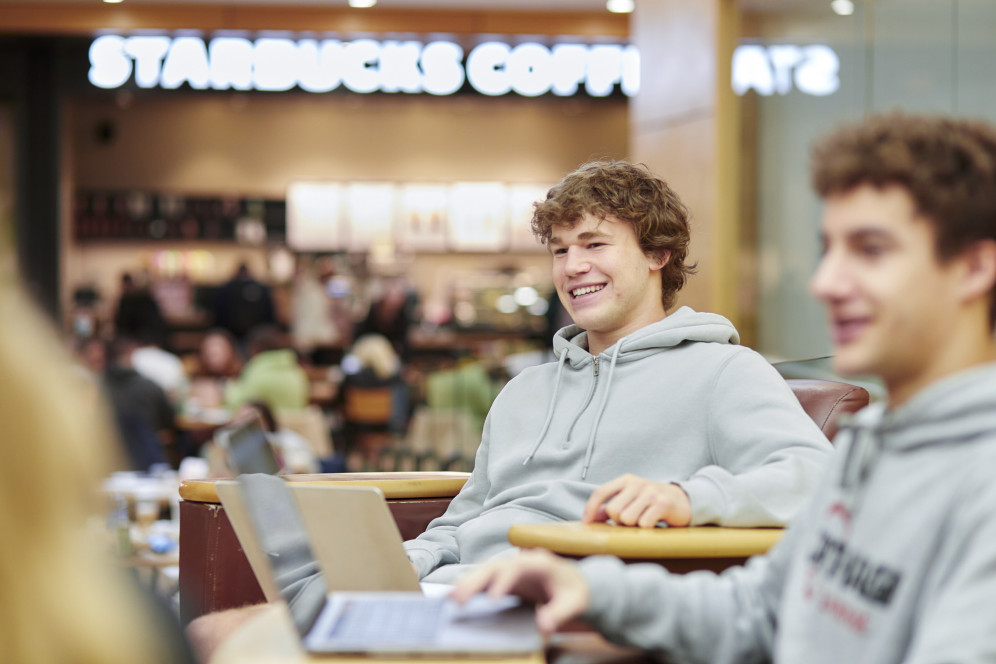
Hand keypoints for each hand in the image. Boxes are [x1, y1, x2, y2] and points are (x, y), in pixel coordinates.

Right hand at [451, 549, 589, 634]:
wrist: (573, 583)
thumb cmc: (574, 592)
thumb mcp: (574, 603)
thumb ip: (559, 614)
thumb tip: (543, 627)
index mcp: (539, 563)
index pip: (517, 568)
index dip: (503, 582)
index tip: (493, 599)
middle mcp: (520, 561)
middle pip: (494, 567)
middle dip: (475, 581)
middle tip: (458, 599)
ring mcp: (509, 568)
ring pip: (484, 572)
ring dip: (467, 583)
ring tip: (450, 600)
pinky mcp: (502, 578)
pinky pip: (483, 579)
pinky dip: (469, 586)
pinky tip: (453, 597)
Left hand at [582, 473, 691, 526]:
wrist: (683, 500)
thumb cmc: (651, 502)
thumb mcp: (630, 499)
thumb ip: (611, 506)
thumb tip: (591, 518)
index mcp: (626, 480)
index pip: (600, 492)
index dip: (590, 508)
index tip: (586, 523)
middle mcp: (637, 483)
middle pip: (613, 511)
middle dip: (619, 521)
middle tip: (632, 519)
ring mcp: (650, 492)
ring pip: (627, 519)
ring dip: (634, 525)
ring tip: (644, 519)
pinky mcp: (662, 503)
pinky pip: (644, 524)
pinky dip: (647, 528)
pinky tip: (654, 522)